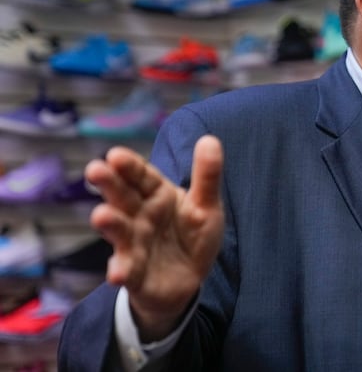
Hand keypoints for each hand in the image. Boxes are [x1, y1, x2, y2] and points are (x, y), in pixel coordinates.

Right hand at [87, 135, 223, 341]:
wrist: (189, 280)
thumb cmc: (192, 235)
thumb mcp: (206, 205)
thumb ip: (207, 176)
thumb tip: (210, 139)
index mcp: (157, 195)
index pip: (142, 176)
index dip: (130, 166)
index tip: (116, 154)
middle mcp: (140, 216)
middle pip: (123, 197)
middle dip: (109, 185)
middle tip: (95, 170)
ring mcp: (134, 244)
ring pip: (120, 231)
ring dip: (111, 224)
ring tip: (102, 216)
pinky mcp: (135, 273)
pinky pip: (127, 271)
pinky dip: (121, 271)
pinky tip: (117, 274)